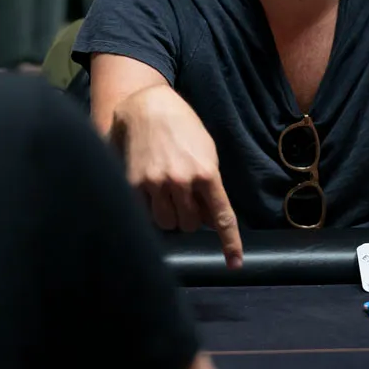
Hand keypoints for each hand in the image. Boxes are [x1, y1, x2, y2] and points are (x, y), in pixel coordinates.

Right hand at [111, 85, 243, 268]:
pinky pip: (145, 213)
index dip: (230, 242)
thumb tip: (210, 219)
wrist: (148, 106)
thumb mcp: (207, 151)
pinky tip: (151, 188)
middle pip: (191, 225)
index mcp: (206, 173)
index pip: (221, 216)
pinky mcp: (133, 183)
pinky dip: (151, 208)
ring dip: (171, 215)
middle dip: (192, 216)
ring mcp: (155, 183)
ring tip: (168, 191)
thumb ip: (211, 186)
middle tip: (187, 196)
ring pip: (167, 223)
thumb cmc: (183, 127)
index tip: (235, 263)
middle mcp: (181, 181)